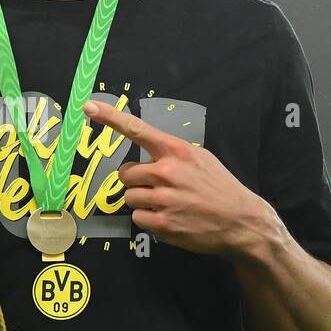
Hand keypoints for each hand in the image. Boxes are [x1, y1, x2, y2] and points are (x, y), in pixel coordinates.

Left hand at [82, 99, 275, 256]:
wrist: (242, 221)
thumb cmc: (219, 187)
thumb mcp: (200, 158)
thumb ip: (172, 154)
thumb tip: (148, 155)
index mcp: (176, 151)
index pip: (137, 129)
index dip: (110, 117)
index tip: (88, 107)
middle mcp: (167, 171)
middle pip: (126, 174)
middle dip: (137, 182)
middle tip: (159, 188)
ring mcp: (164, 199)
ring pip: (129, 197)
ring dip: (143, 202)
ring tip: (168, 204)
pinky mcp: (163, 224)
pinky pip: (137, 218)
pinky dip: (149, 220)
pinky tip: (170, 218)